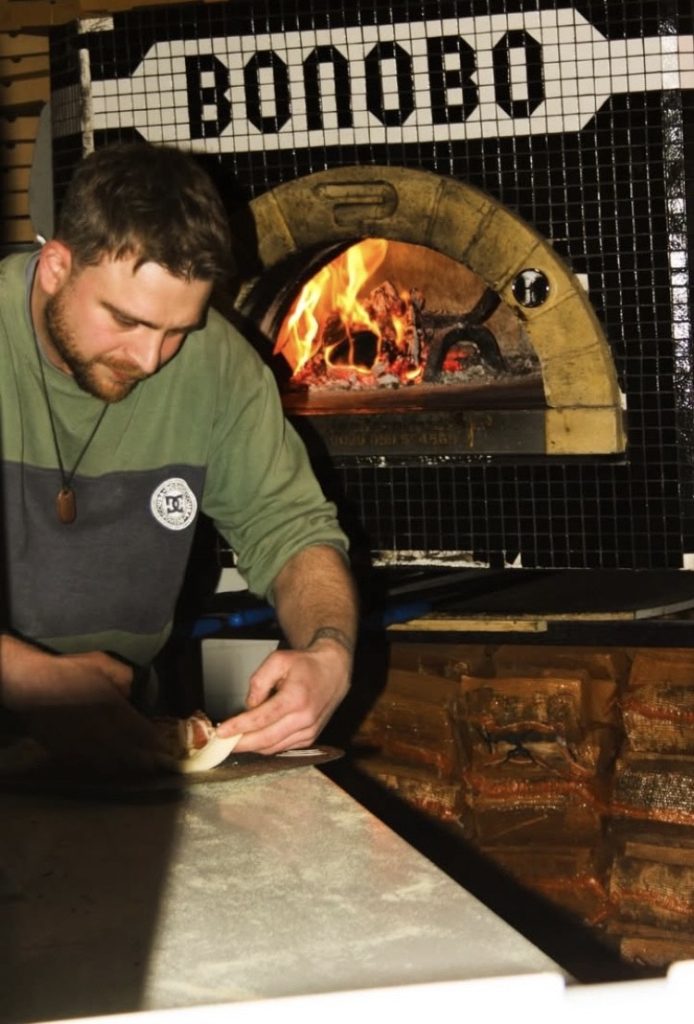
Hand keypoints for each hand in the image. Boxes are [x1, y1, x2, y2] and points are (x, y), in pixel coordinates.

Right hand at [1, 643, 163, 774]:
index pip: (142, 733)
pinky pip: (90, 764)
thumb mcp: (104, 663)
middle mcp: (104, 732)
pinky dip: (101, 767)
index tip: (164, 748)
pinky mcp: (68, 751)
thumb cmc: (70, 671)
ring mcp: (85, 745)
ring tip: (133, 768)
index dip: (155, 743)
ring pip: (111, 763)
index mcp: (116, 710)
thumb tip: (131, 693)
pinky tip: (106, 765)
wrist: (33, 685)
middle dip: (144, 760)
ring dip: (124, 767)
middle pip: (130, 754)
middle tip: (154, 764)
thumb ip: (125, 678)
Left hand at [216, 639, 350, 754]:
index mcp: (296, 698)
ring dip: (252, 746)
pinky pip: (283, 748)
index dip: (238, 727)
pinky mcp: (310, 738)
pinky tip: (255, 738)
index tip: (221, 732)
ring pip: (273, 748)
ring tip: (235, 740)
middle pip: (266, 740)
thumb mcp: (278, 660)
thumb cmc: (306, 664)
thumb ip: (258, 682)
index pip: (261, 719)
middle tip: (222, 743)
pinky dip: (266, 746)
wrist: (334, 671)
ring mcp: (309, 731)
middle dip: (241, 743)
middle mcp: (304, 719)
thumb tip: (249, 707)